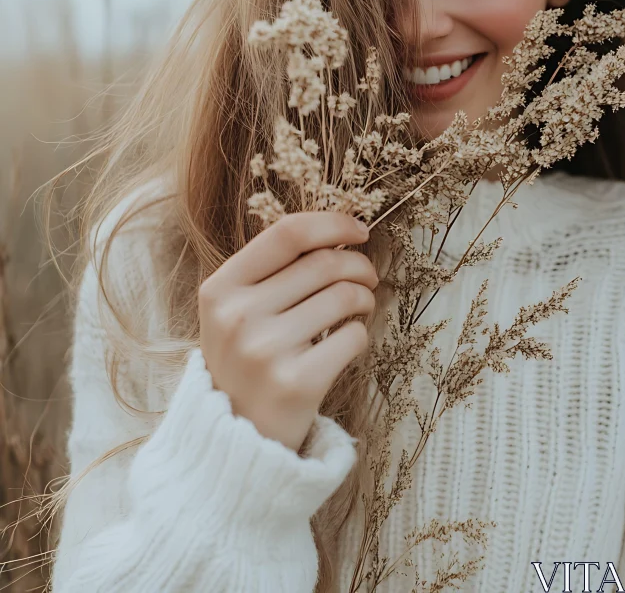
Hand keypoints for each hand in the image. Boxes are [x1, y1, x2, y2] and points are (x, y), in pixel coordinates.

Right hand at [198, 212, 377, 452]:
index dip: (333, 224)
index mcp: (220, 288)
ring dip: (366, 297)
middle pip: (324, 264)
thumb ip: (274, 270)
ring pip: (345, 296)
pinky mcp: (296, 383)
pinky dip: (360, 335)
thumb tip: (340, 233)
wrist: (236, 435)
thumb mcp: (237, 310)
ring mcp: (265, 351)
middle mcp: (238, 316)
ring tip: (361, 307)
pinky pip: (353, 337)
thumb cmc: (246, 358)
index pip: (287, 234)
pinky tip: (346, 343)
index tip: (360, 230)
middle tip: (368, 276)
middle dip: (359, 264)